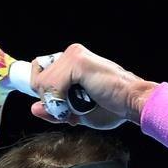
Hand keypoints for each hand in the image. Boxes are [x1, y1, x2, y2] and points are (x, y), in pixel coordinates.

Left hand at [29, 43, 157, 129]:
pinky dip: (61, 102)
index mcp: (72, 62)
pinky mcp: (77, 62)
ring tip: (80, 108)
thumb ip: (55, 110)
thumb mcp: (77, 113)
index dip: (46, 95)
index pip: (40, 74)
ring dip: (57, 105)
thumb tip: (34, 108)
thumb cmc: (113, 108)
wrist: (133, 103)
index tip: (62, 108)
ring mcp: (73, 55)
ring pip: (42, 85)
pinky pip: (51, 86)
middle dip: (51, 102)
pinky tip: (79, 104)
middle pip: (37, 80)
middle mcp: (71, 54)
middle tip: (73, 111)